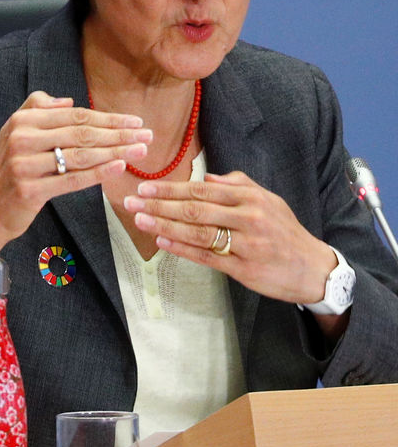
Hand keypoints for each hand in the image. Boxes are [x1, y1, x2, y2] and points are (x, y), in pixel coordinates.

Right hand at [0, 91, 151, 258]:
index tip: (134, 121)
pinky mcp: (29, 190)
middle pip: (82, 134)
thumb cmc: (9, 170)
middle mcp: (22, 138)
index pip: (75, 116)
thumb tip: (68, 102)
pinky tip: (120, 166)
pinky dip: (99, 173)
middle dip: (119, 133)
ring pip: (81, 155)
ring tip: (141, 150)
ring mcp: (24, 164)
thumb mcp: (15, 132)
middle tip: (147, 134)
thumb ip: (38, 109)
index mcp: (23, 120)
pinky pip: (72, 179)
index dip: (108, 117)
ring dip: (116, 151)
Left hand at [123, 170, 336, 304]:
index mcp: (250, 198)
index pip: (201, 190)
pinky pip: (207, 257)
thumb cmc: (285, 231)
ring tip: (141, 220)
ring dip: (165, 226)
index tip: (146, 187)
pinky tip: (163, 242)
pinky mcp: (243, 269)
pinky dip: (182, 249)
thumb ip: (238, 185)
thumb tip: (206, 178)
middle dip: (160, 205)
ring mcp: (245, 244)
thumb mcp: (268, 200)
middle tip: (133, 202)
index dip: (171, 189)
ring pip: (197, 232)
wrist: (313, 268)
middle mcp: (247, 217)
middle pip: (194, 209)